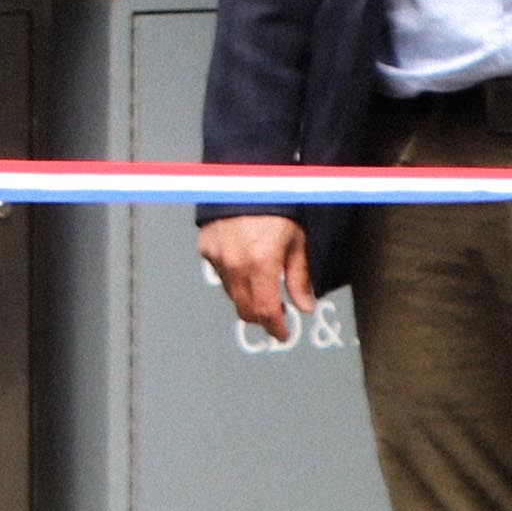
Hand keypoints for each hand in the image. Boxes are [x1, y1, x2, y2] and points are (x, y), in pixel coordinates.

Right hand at [196, 210, 315, 344]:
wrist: (246, 178)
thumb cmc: (275, 203)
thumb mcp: (296, 241)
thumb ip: (299, 277)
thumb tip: (305, 305)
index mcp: (261, 263)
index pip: (265, 311)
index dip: (276, 327)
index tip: (283, 333)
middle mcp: (235, 263)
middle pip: (245, 309)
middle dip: (262, 317)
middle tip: (276, 314)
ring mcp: (218, 257)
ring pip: (232, 293)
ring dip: (248, 296)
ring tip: (263, 282)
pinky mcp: (206, 249)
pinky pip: (220, 274)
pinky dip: (233, 276)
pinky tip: (245, 261)